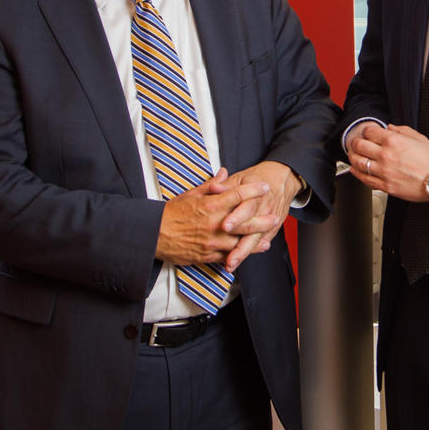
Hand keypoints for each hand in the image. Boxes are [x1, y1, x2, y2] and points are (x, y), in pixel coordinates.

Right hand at [155, 168, 276, 266]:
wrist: (153, 235)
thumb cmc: (170, 213)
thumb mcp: (190, 194)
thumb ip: (210, 186)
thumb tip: (224, 173)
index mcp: (210, 206)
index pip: (237, 195)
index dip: (253, 190)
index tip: (264, 187)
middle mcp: (214, 224)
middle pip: (244, 221)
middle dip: (262, 219)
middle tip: (275, 216)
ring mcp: (212, 242)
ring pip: (239, 242)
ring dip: (255, 241)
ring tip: (267, 239)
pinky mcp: (207, 255)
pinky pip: (227, 256)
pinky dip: (239, 254)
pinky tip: (247, 252)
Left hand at [214, 161, 301, 271]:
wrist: (283, 179)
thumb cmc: (258, 178)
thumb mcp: (241, 178)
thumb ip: (226, 185)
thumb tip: (213, 187)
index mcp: (253, 195)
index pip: (245, 208)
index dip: (235, 217)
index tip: (225, 226)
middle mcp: (262, 210)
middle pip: (250, 229)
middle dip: (239, 244)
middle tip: (228, 255)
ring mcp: (268, 222)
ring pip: (254, 241)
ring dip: (242, 253)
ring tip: (231, 264)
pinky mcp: (270, 230)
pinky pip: (259, 243)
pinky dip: (250, 253)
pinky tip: (238, 261)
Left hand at [347, 123, 428, 202]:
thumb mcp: (419, 138)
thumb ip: (402, 130)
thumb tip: (390, 127)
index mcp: (394, 141)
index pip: (369, 131)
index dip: (367, 131)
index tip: (368, 133)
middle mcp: (386, 155)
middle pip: (359, 145)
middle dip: (356, 142)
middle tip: (357, 143)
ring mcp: (384, 171)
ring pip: (358, 162)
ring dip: (353, 157)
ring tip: (354, 155)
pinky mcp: (385, 185)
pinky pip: (364, 179)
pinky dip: (356, 173)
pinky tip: (355, 169)